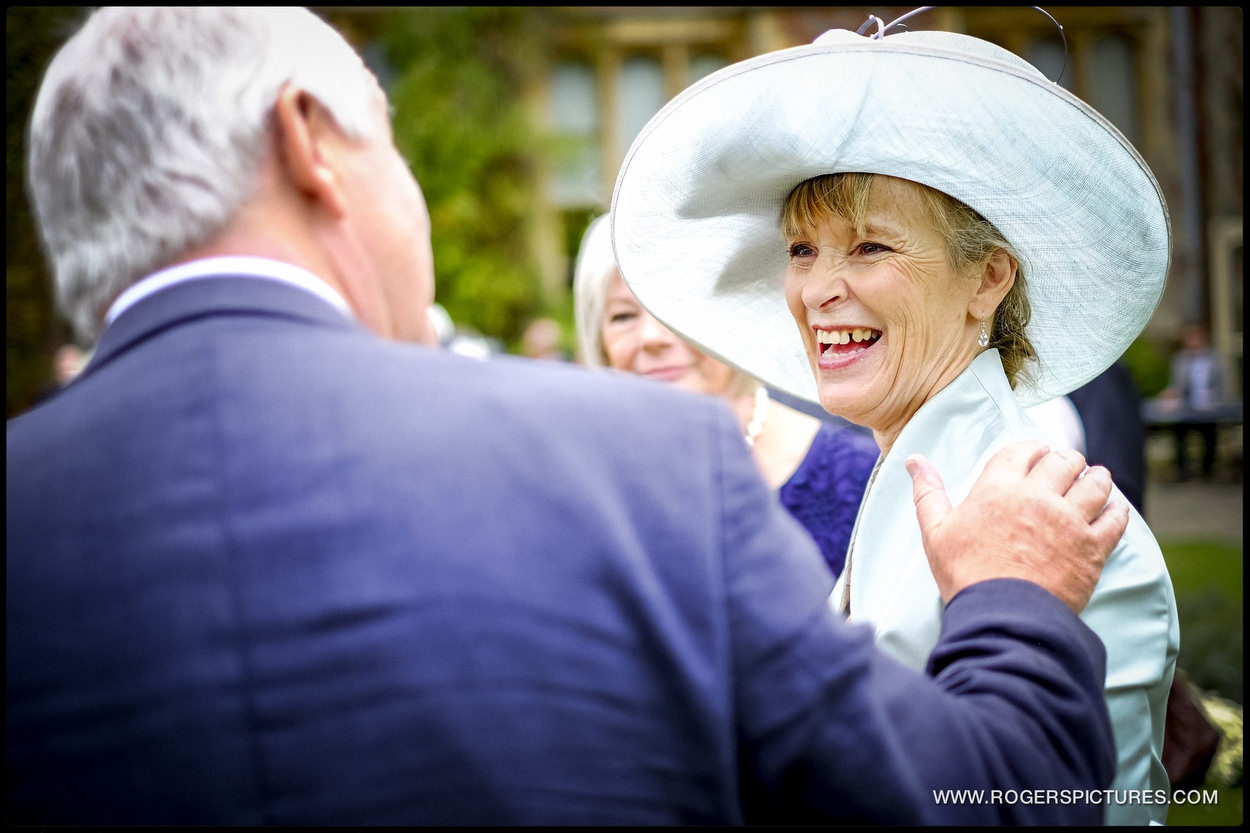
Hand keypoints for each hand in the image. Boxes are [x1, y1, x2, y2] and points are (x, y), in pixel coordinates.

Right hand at [907, 441, 1128, 612]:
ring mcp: (1070, 520)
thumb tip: (914, 460)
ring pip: (1096, 483)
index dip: (1033, 450)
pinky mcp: (1093, 547)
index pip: (1024, 450)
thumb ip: (927, 492)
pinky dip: (1116, 510)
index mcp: (999, 488)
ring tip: (1093, 482)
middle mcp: (1038, 496)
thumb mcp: (935, 532)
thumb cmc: (965, 574)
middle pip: (1064, 460)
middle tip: (1066, 470)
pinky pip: (1115, 518)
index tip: (1037, 455)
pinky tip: (1111, 511)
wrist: (1002, 617)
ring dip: (1096, 478)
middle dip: (1067, 461)